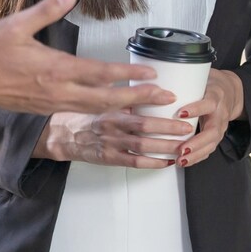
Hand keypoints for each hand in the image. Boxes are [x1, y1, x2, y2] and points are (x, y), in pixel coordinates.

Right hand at [0, 0, 174, 115]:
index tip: (153, 73)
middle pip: (107, 99)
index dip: (129, 74)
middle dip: (139, 98)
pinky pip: (83, 112)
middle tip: (166, 97)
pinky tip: (116, 106)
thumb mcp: (17, 24)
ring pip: (97, 109)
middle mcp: (60, 91)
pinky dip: (105, 110)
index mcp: (56, 69)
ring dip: (125, 106)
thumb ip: (46, 9)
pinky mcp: (48, 108)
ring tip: (149, 103)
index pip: (101, 73)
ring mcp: (54, 103)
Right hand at [32, 109, 191, 166]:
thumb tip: (152, 89)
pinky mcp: (110, 158)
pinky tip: (166, 161)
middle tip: (187, 126)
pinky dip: (152, 162)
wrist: (63, 135)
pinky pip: (134, 162)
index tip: (173, 96)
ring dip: (165, 146)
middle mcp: (112, 126)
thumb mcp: (104, 101)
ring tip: (183, 145)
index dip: (154, 98)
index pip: (135, 102)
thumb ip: (126, 98)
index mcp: (111, 108)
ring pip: (142, 146)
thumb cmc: (87, 116)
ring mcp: (111, 144)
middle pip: (144, 126)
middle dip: (169, 127)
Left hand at [175, 68, 244, 167]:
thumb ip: (184, 78)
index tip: (180, 113)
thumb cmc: (210, 84)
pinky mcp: (217, 136)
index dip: (196, 108)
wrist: (231, 91)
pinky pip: (209, 149)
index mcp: (216, 95)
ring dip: (196, 154)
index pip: (208, 103)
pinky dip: (197, 157)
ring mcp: (221, 126)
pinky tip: (184, 162)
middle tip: (181, 149)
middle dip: (197, 142)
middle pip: (212, 130)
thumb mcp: (202, 76)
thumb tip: (156, 77)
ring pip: (212, 143)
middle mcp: (220, 113)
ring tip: (180, 160)